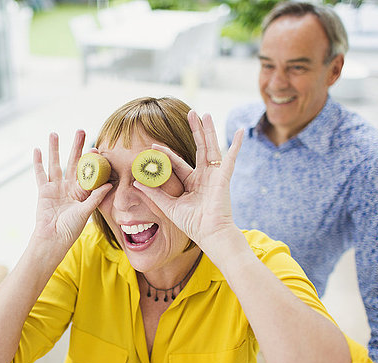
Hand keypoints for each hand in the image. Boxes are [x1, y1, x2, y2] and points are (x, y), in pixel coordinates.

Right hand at [32, 130, 111, 250]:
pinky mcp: (43, 191)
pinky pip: (40, 174)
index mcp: (82, 192)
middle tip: (80, 131)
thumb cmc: (71, 229)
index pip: (88, 172)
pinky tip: (37, 150)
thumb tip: (110, 185)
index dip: (91, 160)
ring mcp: (55, 188)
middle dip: (76, 147)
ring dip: (54, 149)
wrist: (53, 238)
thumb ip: (95, 198)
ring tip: (54, 133)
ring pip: (55, 164)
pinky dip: (38, 162)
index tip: (96, 148)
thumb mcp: (85, 212)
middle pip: (73, 162)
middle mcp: (69, 187)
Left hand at [134, 112, 243, 252]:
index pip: (178, 162)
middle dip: (194, 130)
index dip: (166, 153)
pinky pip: (230, 158)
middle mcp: (204, 176)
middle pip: (198, 148)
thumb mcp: (169, 206)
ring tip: (205, 114)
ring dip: (208, 130)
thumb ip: (154, 193)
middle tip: (190, 112)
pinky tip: (241, 131)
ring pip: (211, 147)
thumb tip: (136, 182)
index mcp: (192, 182)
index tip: (153, 145)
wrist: (209, 234)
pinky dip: (236, 144)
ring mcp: (215, 175)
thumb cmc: (193, 224)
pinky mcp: (224, 178)